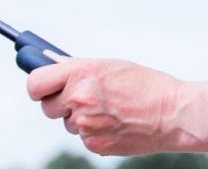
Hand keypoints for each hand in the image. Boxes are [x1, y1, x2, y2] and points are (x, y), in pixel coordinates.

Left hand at [26, 56, 207, 157]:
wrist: (172, 113)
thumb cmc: (145, 85)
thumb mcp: (109, 66)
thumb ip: (77, 67)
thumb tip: (49, 63)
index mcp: (80, 73)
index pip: (35, 83)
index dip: (37, 87)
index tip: (42, 88)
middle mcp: (78, 98)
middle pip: (47, 107)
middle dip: (60, 104)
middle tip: (80, 99)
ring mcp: (86, 124)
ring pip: (69, 124)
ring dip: (81, 118)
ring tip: (109, 110)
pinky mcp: (95, 144)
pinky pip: (84, 138)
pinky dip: (96, 132)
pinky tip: (116, 123)